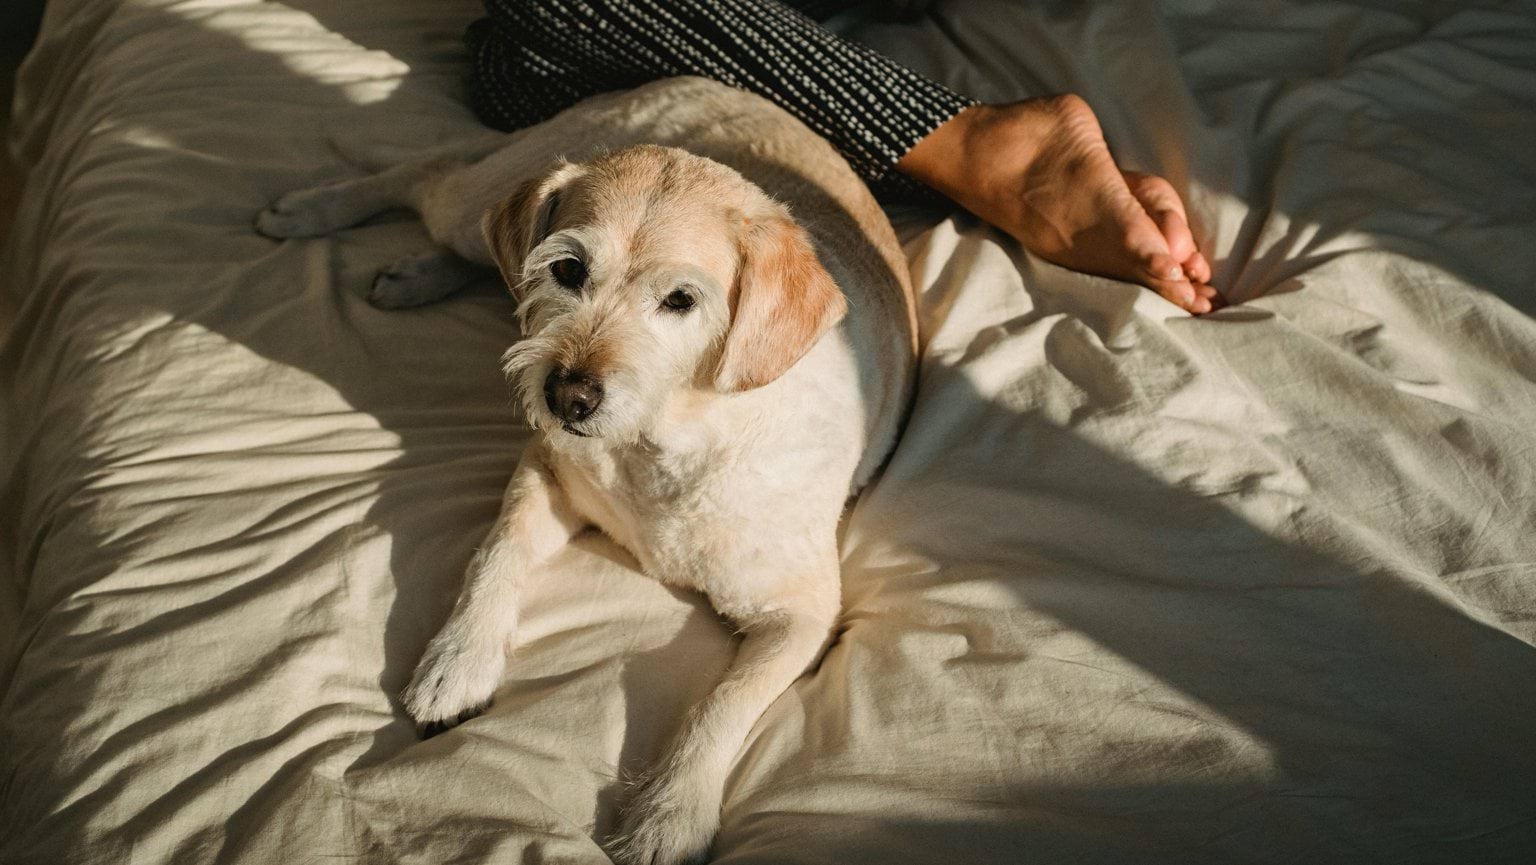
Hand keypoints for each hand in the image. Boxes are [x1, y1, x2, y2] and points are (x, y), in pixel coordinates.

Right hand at [898, 95, 1220, 313]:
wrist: (971, 156)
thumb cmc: (1028, 130)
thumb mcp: (1079, 124)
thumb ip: (1111, 156)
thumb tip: (1136, 199)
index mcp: (1091, 196)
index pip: (1131, 232)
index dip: (1157, 255)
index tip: (1178, 274)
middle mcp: (1080, 232)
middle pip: (1134, 262)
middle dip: (1171, 284)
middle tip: (1205, 304)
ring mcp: (1068, 247)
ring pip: (1119, 270)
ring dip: (1155, 286)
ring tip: (1189, 301)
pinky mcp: (1057, 252)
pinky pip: (1102, 268)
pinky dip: (1129, 276)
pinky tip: (1149, 282)